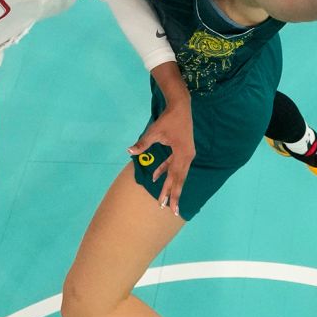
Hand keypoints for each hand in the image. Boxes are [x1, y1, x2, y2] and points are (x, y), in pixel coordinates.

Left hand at [128, 101, 193, 217]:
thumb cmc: (168, 119)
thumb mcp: (154, 131)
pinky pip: (174, 165)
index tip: (168, 205)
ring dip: (171, 185)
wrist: (181, 106)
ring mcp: (186, 154)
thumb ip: (143, 143)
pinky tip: (157, 178)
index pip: (175, 178)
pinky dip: (166, 171)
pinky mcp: (183, 150)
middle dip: (174, 194)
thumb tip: (130, 151)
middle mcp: (187, 157)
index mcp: (182, 155)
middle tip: (171, 211)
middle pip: (179, 180)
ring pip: (178, 174)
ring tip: (164, 199)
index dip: (171, 192)